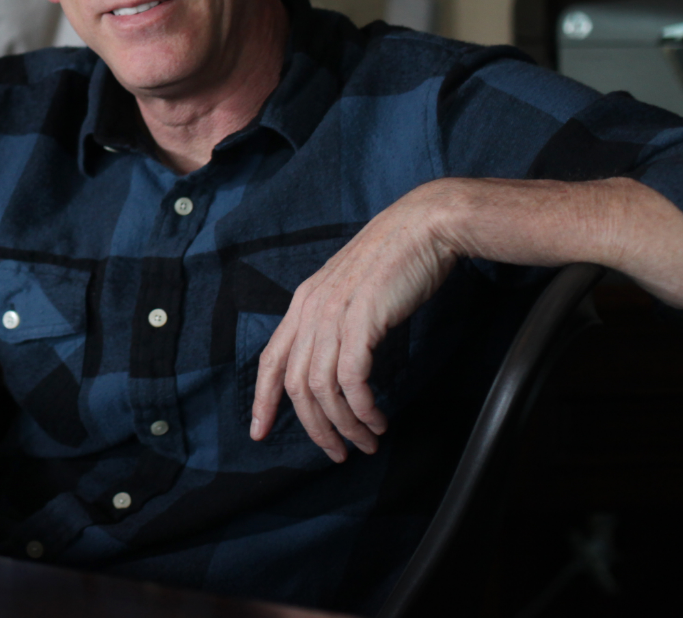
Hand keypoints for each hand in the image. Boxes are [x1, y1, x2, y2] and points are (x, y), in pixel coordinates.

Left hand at [250, 180, 460, 461]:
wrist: (423, 227)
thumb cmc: (395, 261)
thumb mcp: (352, 293)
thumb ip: (336, 322)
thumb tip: (337, 365)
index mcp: (303, 303)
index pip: (270, 360)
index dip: (262, 400)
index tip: (259, 433)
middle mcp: (310, 310)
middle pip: (295, 384)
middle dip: (314, 427)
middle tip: (336, 454)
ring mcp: (333, 313)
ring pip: (322, 387)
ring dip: (343, 424)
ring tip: (365, 442)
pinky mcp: (361, 319)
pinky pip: (352, 379)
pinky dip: (362, 408)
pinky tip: (378, 420)